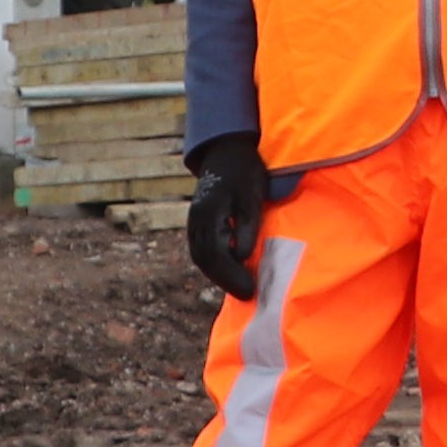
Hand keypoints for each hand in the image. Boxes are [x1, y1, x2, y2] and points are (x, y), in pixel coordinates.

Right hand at [183, 132, 269, 303]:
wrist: (226, 151)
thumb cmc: (244, 171)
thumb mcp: (252, 196)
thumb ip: (247, 225)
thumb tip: (242, 256)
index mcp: (208, 214)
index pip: (215, 254)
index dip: (232, 275)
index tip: (250, 289)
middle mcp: (196, 221)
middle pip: (205, 260)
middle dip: (225, 280)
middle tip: (248, 295)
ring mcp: (194, 222)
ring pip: (201, 257)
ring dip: (219, 275)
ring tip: (241, 288)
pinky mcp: (199, 222)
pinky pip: (203, 249)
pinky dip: (215, 264)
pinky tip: (231, 271)